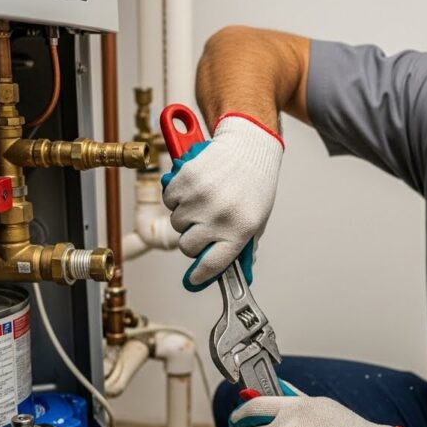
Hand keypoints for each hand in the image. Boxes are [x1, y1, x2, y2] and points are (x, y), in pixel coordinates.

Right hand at [161, 113, 282, 290]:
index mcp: (240, 229)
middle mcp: (219, 216)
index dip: (200, 275)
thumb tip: (234, 273)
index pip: (212, 264)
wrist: (248, 148)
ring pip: (176, 223)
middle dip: (193, 240)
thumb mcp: (257, 220)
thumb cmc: (255, 185)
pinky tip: (195, 189)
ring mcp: (200, 198)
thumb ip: (243, 247)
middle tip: (203, 226)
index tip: (194, 279)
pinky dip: (177, 198)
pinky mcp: (185, 180)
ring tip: (204, 201)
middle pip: (188, 247)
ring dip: (186, 216)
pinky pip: (169, 201)